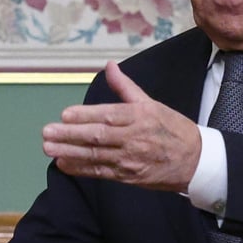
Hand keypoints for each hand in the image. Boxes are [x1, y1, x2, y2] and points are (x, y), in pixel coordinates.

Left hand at [42, 61, 201, 191]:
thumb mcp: (151, 103)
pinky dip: (81, 168)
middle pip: (98, 136)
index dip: (85, 115)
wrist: (195, 161)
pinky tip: (63, 164)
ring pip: (96, 155)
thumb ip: (125, 87)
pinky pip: (101, 172)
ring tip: (48, 148)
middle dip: (70, 135)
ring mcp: (130, 159)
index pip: (108, 115)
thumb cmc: (171, 128)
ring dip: (70, 152)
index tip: (65, 114)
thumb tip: (109, 65)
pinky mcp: (128, 177)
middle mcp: (134, 138)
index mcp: (139, 116)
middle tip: (47, 132)